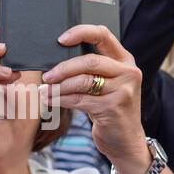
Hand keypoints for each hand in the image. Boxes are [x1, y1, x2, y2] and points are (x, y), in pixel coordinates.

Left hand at [41, 24, 146, 173]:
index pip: (103, 35)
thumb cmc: (111, 109)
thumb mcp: (109, 84)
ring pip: (82, 81)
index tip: (60, 39)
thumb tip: (59, 59)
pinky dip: (60, 99)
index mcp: (125, 60)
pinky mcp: (113, 108)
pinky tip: (50, 100)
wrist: (126, 141)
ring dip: (58, 86)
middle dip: (63, 68)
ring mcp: (123, 91)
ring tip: (45, 90)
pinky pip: (79, 99)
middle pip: (89, 61)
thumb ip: (93, 69)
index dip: (80, 32)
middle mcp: (128, 73)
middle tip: (47, 76)